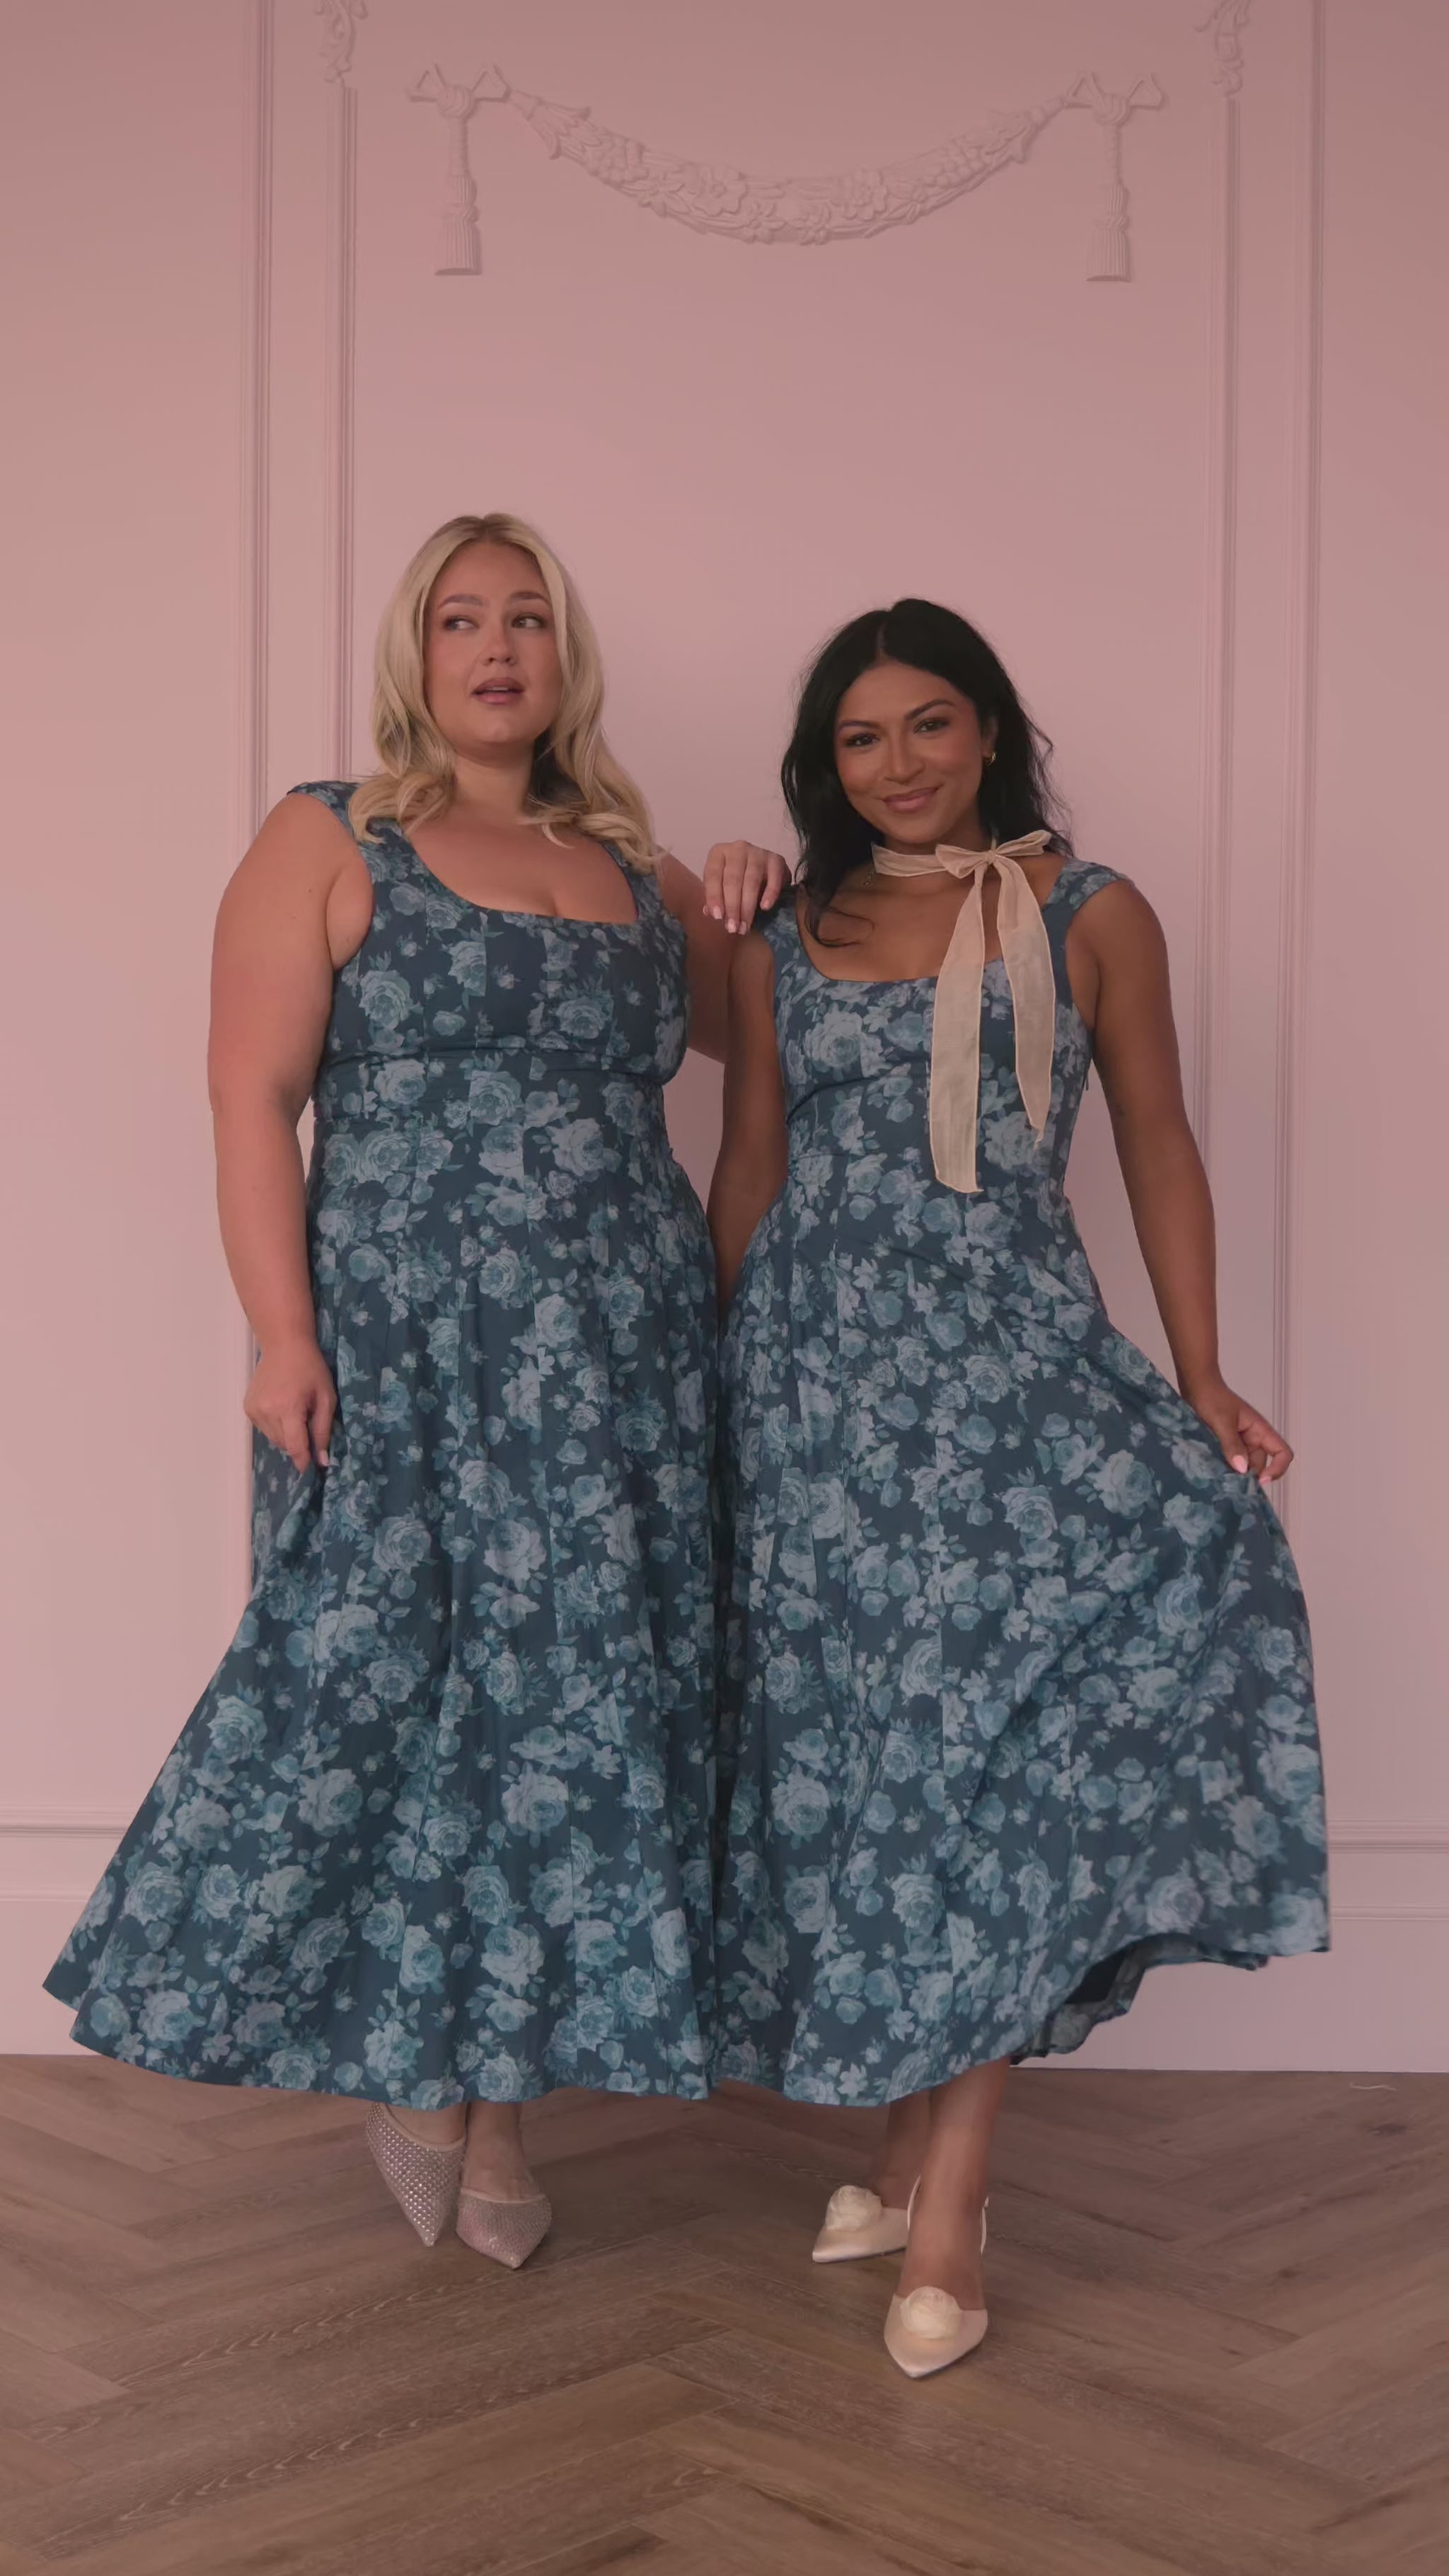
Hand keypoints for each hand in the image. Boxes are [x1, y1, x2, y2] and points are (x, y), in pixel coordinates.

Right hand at [245, 1337, 336, 1471]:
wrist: (284, 1345)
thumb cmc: (311, 1369)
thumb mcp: (326, 1398)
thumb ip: (323, 1431)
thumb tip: (322, 1462)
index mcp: (288, 1408)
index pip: (294, 1446)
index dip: (304, 1461)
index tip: (312, 1470)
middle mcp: (266, 1412)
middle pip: (284, 1444)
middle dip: (298, 1444)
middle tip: (309, 1427)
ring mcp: (253, 1411)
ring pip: (273, 1439)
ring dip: (287, 1435)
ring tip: (296, 1414)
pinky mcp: (247, 1408)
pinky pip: (264, 1429)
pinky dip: (276, 1426)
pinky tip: (283, 1409)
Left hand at [703, 840, 790, 933]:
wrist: (763, 872)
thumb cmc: (736, 882)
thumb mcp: (721, 889)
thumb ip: (715, 899)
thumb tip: (710, 912)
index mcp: (718, 853)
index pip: (713, 875)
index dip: (714, 897)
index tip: (717, 917)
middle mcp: (737, 849)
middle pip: (733, 879)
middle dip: (732, 907)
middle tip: (733, 928)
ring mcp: (758, 852)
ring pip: (751, 880)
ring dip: (748, 906)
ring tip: (745, 926)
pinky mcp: (776, 859)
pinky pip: (774, 877)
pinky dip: (770, 893)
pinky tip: (765, 908)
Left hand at [1185, 1377, 1291, 1485]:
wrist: (1195, 1387)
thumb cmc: (1211, 1397)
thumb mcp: (1221, 1420)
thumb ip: (1232, 1444)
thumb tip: (1242, 1468)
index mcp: (1260, 1431)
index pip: (1283, 1453)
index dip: (1277, 1469)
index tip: (1260, 1479)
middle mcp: (1253, 1440)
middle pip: (1259, 1466)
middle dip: (1248, 1476)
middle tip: (1229, 1483)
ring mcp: (1239, 1445)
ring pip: (1242, 1467)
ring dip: (1233, 1473)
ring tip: (1218, 1476)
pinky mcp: (1225, 1448)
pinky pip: (1229, 1463)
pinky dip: (1223, 1469)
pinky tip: (1211, 1471)